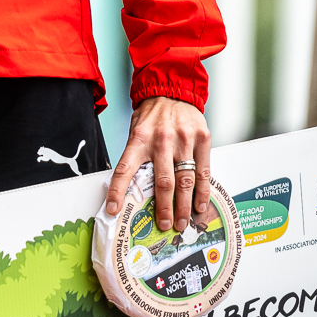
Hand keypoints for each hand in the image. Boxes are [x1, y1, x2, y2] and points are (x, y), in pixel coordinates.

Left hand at [104, 97, 210, 231]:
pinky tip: (199, 206)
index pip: (124, 169)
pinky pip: (203, 171)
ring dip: (183, 205)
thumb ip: (136, 157)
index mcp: (138, 139)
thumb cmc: (151, 117)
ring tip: (181, 223)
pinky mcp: (202, 138)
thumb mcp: (136, 132)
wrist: (172, 91)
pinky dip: (202, 192)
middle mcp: (161, 140)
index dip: (117, 191)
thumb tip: (132, 190)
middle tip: (163, 225)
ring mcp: (184, 139)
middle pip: (162, 182)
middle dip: (163, 208)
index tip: (113, 210)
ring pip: (185, 180)